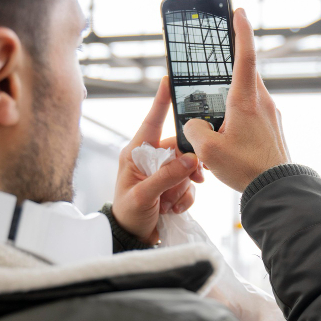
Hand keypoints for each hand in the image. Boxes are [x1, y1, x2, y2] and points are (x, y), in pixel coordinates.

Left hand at [110, 76, 204, 243]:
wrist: (131, 240)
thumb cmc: (128, 215)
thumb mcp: (144, 195)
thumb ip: (167, 176)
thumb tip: (191, 159)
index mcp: (135, 153)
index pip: (151, 121)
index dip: (161, 101)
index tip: (168, 80)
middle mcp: (149, 159)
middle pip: (178, 148)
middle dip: (185, 167)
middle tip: (192, 180)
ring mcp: (162, 172)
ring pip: (187, 168)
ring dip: (184, 187)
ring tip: (170, 203)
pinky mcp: (172, 186)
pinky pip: (189, 185)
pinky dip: (185, 197)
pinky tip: (172, 209)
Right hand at [183, 8, 290, 192]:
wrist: (278, 189)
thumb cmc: (246, 168)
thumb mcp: (208, 151)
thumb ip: (194, 130)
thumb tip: (195, 124)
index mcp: (246, 100)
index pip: (245, 56)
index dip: (241, 31)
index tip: (239, 11)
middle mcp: (262, 101)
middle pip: (244, 74)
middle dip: (228, 67)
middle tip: (216, 60)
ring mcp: (270, 114)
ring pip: (246, 95)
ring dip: (230, 98)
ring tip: (214, 116)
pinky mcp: (272, 128)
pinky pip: (252, 112)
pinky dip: (237, 115)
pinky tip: (227, 135)